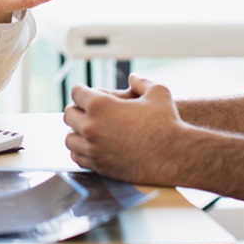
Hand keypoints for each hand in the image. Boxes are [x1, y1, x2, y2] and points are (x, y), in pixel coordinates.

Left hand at [63, 74, 185, 183]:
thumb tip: (134, 78)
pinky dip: (81, 151)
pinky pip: (78, 158)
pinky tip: (91, 147)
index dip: (82, 91)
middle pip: (69, 115)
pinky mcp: (99, 166)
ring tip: (86, 129)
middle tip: (84, 110)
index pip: (77, 93)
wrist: (174, 156)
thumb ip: (141, 82)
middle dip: (77, 110)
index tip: (86, 93)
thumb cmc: (167, 122)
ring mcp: (93, 149)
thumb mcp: (157, 92)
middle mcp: (91, 127)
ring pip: (70, 139)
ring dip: (76, 132)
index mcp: (100, 105)